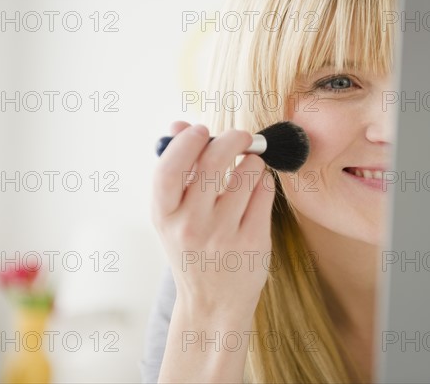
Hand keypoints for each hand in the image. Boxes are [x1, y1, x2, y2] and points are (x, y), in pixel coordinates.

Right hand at [151, 121, 275, 315]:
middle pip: (213, 162)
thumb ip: (175, 170)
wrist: (213, 303)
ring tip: (248, 167)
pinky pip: (264, 191)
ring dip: (251, 160)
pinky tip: (257, 188)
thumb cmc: (192, 250)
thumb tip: (180, 125)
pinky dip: (263, 181)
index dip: (187, 142)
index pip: (169, 168)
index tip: (201, 130)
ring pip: (247, 172)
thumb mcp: (172, 216)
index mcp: (164, 215)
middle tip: (240, 137)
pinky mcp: (253, 240)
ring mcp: (223, 234)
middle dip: (232, 139)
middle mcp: (191, 225)